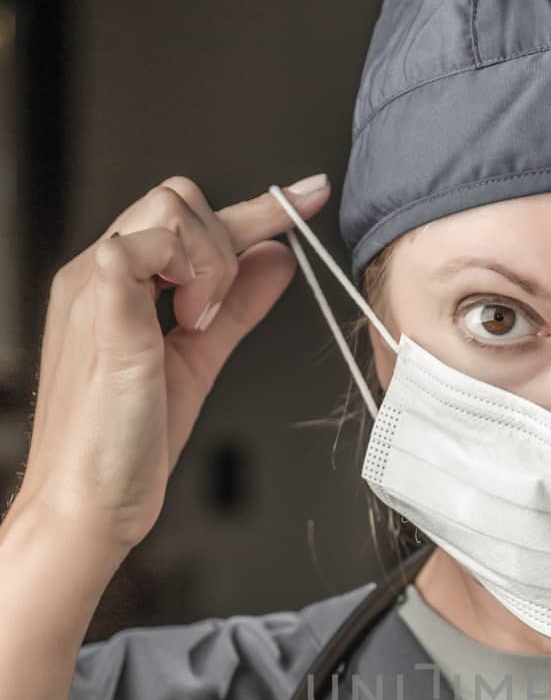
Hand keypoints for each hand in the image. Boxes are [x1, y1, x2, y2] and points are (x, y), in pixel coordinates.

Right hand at [15, 172, 331, 556]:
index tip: (311, 196)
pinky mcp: (99, 306)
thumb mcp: (197, 362)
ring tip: (198, 327)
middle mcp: (98, 273)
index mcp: (115, 284)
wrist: (89, 503)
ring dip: (210, 263)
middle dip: (226, 243)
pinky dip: (189, 275)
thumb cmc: (127, 447)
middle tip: (216, 317)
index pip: (186, 218)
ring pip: (170, 205)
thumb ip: (236, 308)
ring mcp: (93, 285)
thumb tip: (276, 261)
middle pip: (178, 196)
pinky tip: (188, 325)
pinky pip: (145, 241)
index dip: (257, 207)